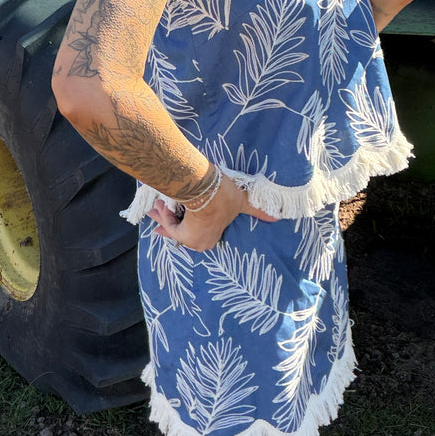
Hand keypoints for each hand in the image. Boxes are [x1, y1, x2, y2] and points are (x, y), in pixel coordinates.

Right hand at [147, 174, 277, 251]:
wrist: (209, 193)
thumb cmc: (225, 196)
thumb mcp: (242, 201)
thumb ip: (256, 208)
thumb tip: (279, 217)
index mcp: (214, 236)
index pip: (195, 235)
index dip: (185, 225)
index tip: (175, 216)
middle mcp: (202, 242)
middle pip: (181, 231)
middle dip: (168, 221)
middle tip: (157, 211)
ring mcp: (191, 239)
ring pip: (173, 227)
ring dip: (163, 217)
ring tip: (155, 207)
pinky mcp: (181, 234)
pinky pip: (169, 226)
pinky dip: (164, 215)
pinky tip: (160, 204)